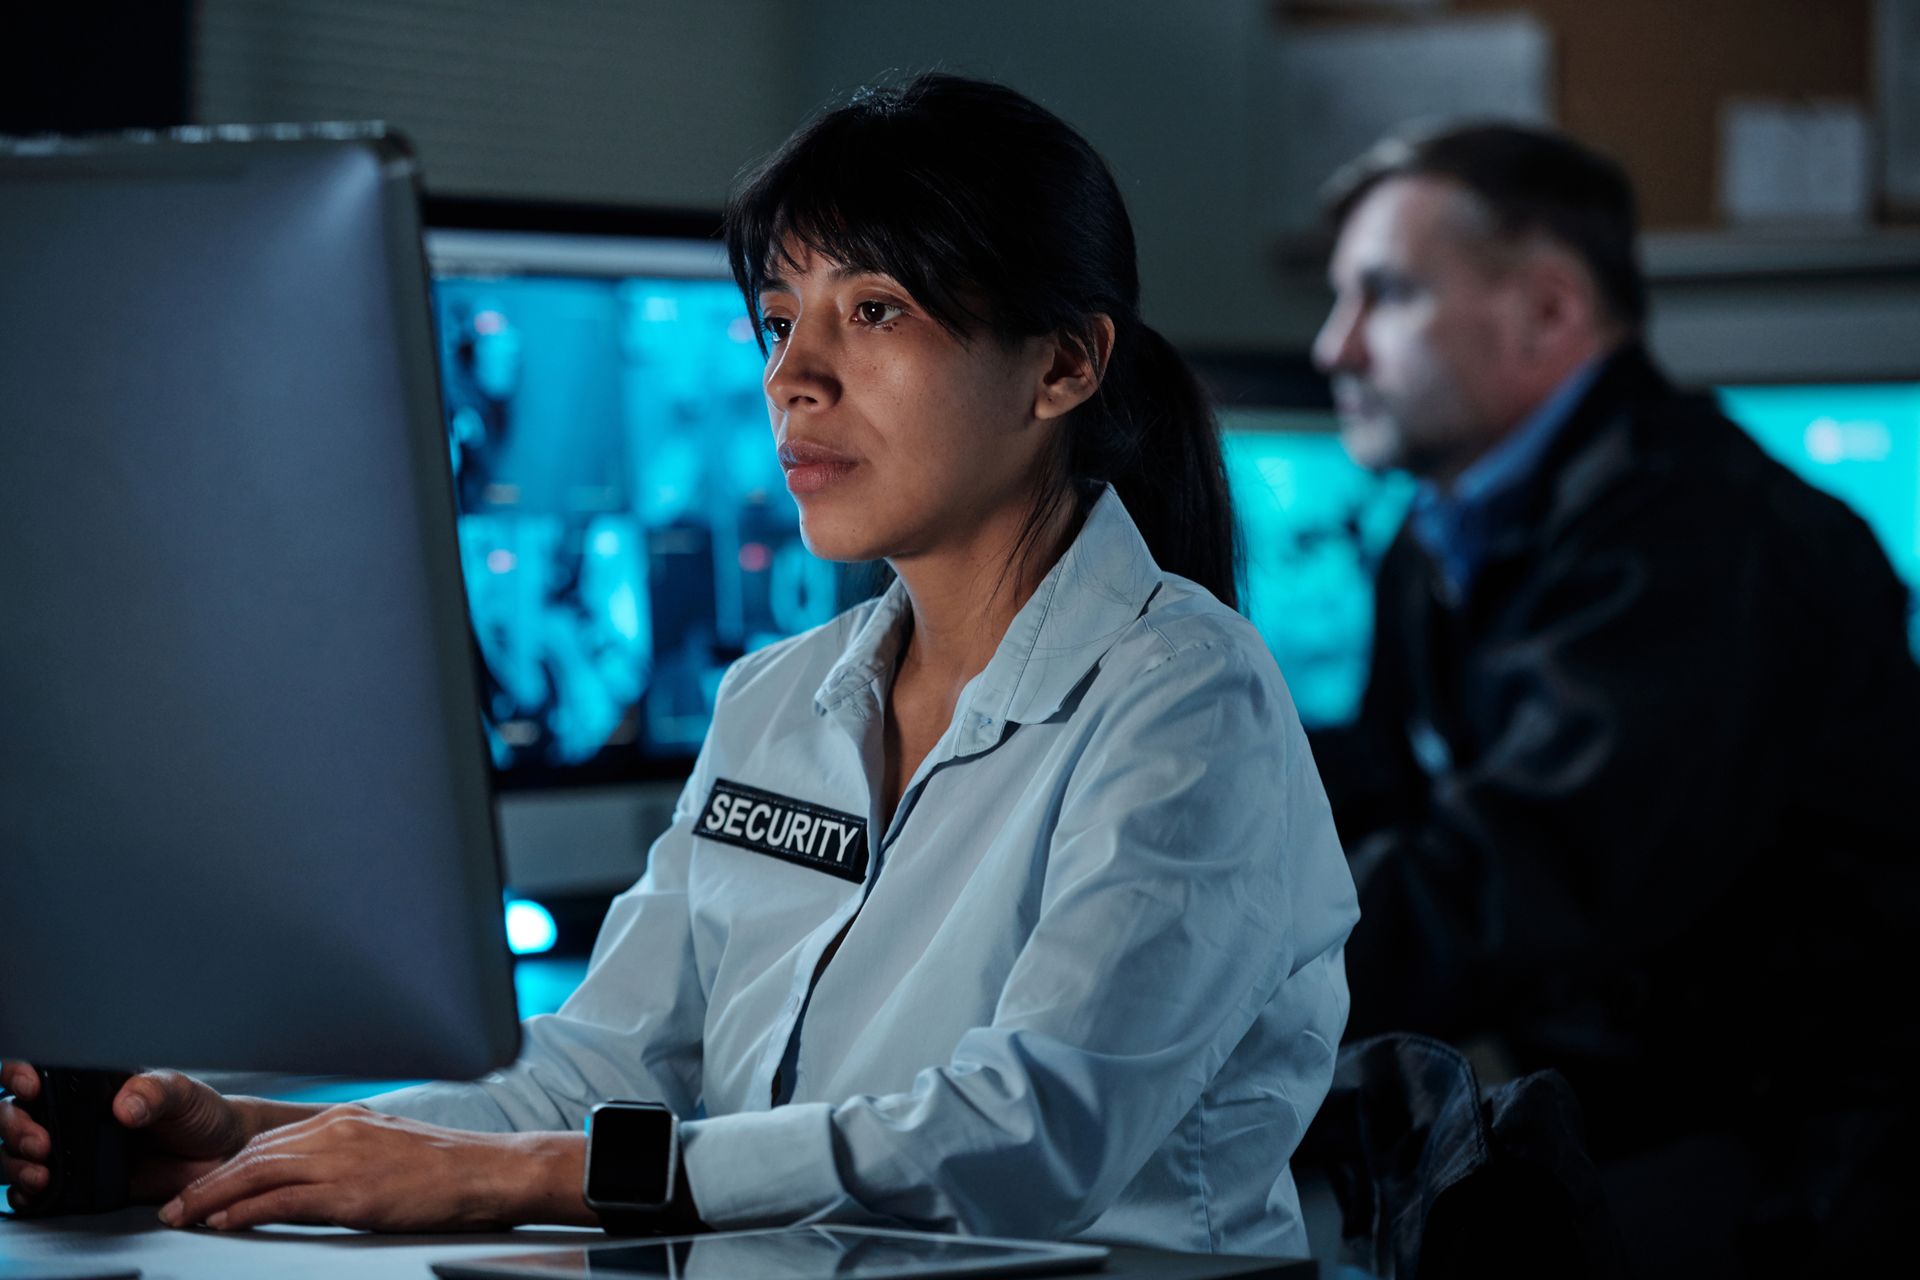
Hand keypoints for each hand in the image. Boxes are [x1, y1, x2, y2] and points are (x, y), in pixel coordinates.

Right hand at [2, 1062, 259, 1212]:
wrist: (218, 1157)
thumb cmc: (199, 1114)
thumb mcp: (183, 1093)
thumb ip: (155, 1092)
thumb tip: (125, 1106)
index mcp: (90, 1083)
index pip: (37, 1071)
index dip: (19, 1074)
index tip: (31, 1086)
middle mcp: (72, 1115)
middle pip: (13, 1114)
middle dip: (14, 1127)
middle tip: (40, 1142)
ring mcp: (70, 1150)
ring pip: (14, 1153)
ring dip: (16, 1164)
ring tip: (41, 1174)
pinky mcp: (76, 1184)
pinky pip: (33, 1191)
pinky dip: (25, 1193)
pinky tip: (37, 1193)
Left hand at [159, 1107, 592, 1231]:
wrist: (490, 1171)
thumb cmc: (446, 1168)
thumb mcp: (387, 1148)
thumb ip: (345, 1154)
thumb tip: (308, 1178)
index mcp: (345, 1119)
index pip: (269, 1140)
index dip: (227, 1165)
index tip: (199, 1184)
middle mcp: (338, 1131)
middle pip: (254, 1154)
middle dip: (207, 1181)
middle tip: (172, 1205)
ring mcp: (344, 1160)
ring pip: (258, 1174)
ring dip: (212, 1197)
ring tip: (182, 1216)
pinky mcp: (353, 1194)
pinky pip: (284, 1201)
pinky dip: (246, 1211)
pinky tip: (223, 1222)